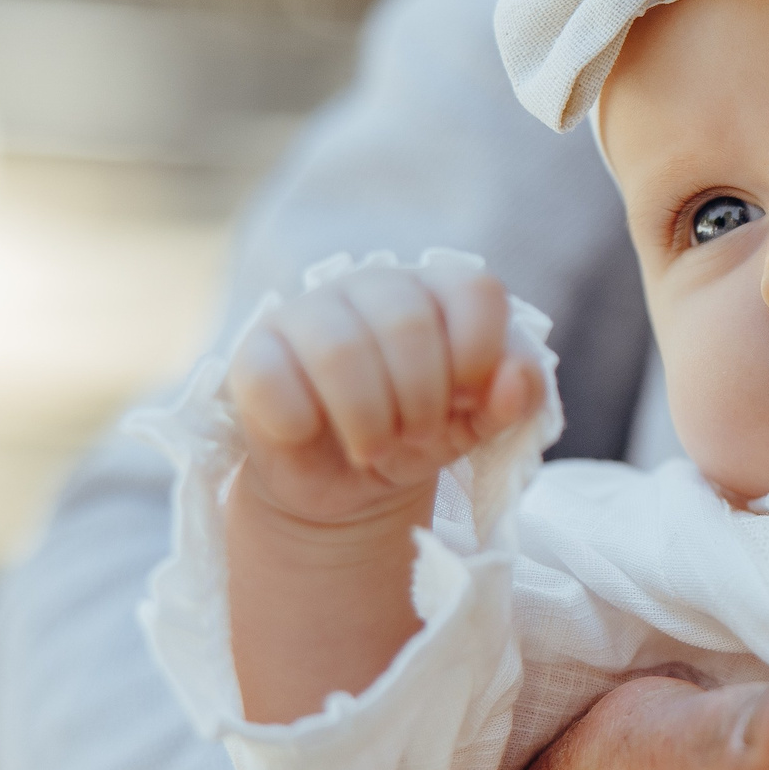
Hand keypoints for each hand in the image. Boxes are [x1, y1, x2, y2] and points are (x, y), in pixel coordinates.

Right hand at [227, 263, 546, 528]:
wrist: (346, 482)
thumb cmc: (419, 434)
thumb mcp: (478, 426)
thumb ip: (512, 400)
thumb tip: (515, 378)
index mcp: (438, 291)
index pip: (476, 291)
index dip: (479, 356)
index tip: (468, 402)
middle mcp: (374, 286)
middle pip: (408, 321)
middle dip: (423, 398)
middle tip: (417, 436)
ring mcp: (308, 312)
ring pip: (340, 349)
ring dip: (368, 419)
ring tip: (374, 448)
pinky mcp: (253, 354)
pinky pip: (272, 378)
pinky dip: (302, 422)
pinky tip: (311, 435)